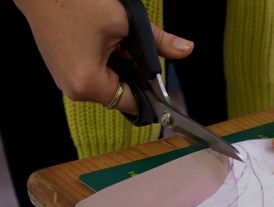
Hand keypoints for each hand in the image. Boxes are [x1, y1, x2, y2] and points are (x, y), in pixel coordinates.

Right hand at [15, 0, 192, 112]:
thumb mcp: (126, 22)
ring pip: (109, 83)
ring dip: (121, 66)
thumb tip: (186, 49)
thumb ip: (158, 43)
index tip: (166, 90)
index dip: (153, 96)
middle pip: (121, 94)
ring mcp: (65, 80)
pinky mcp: (62, 70)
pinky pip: (94, 74)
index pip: (132, 103)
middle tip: (136, 49)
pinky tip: (106, 42)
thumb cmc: (75, 1)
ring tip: (118, 40)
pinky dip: (107, 62)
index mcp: (88, 83)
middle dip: (136, 75)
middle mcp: (73, 89)